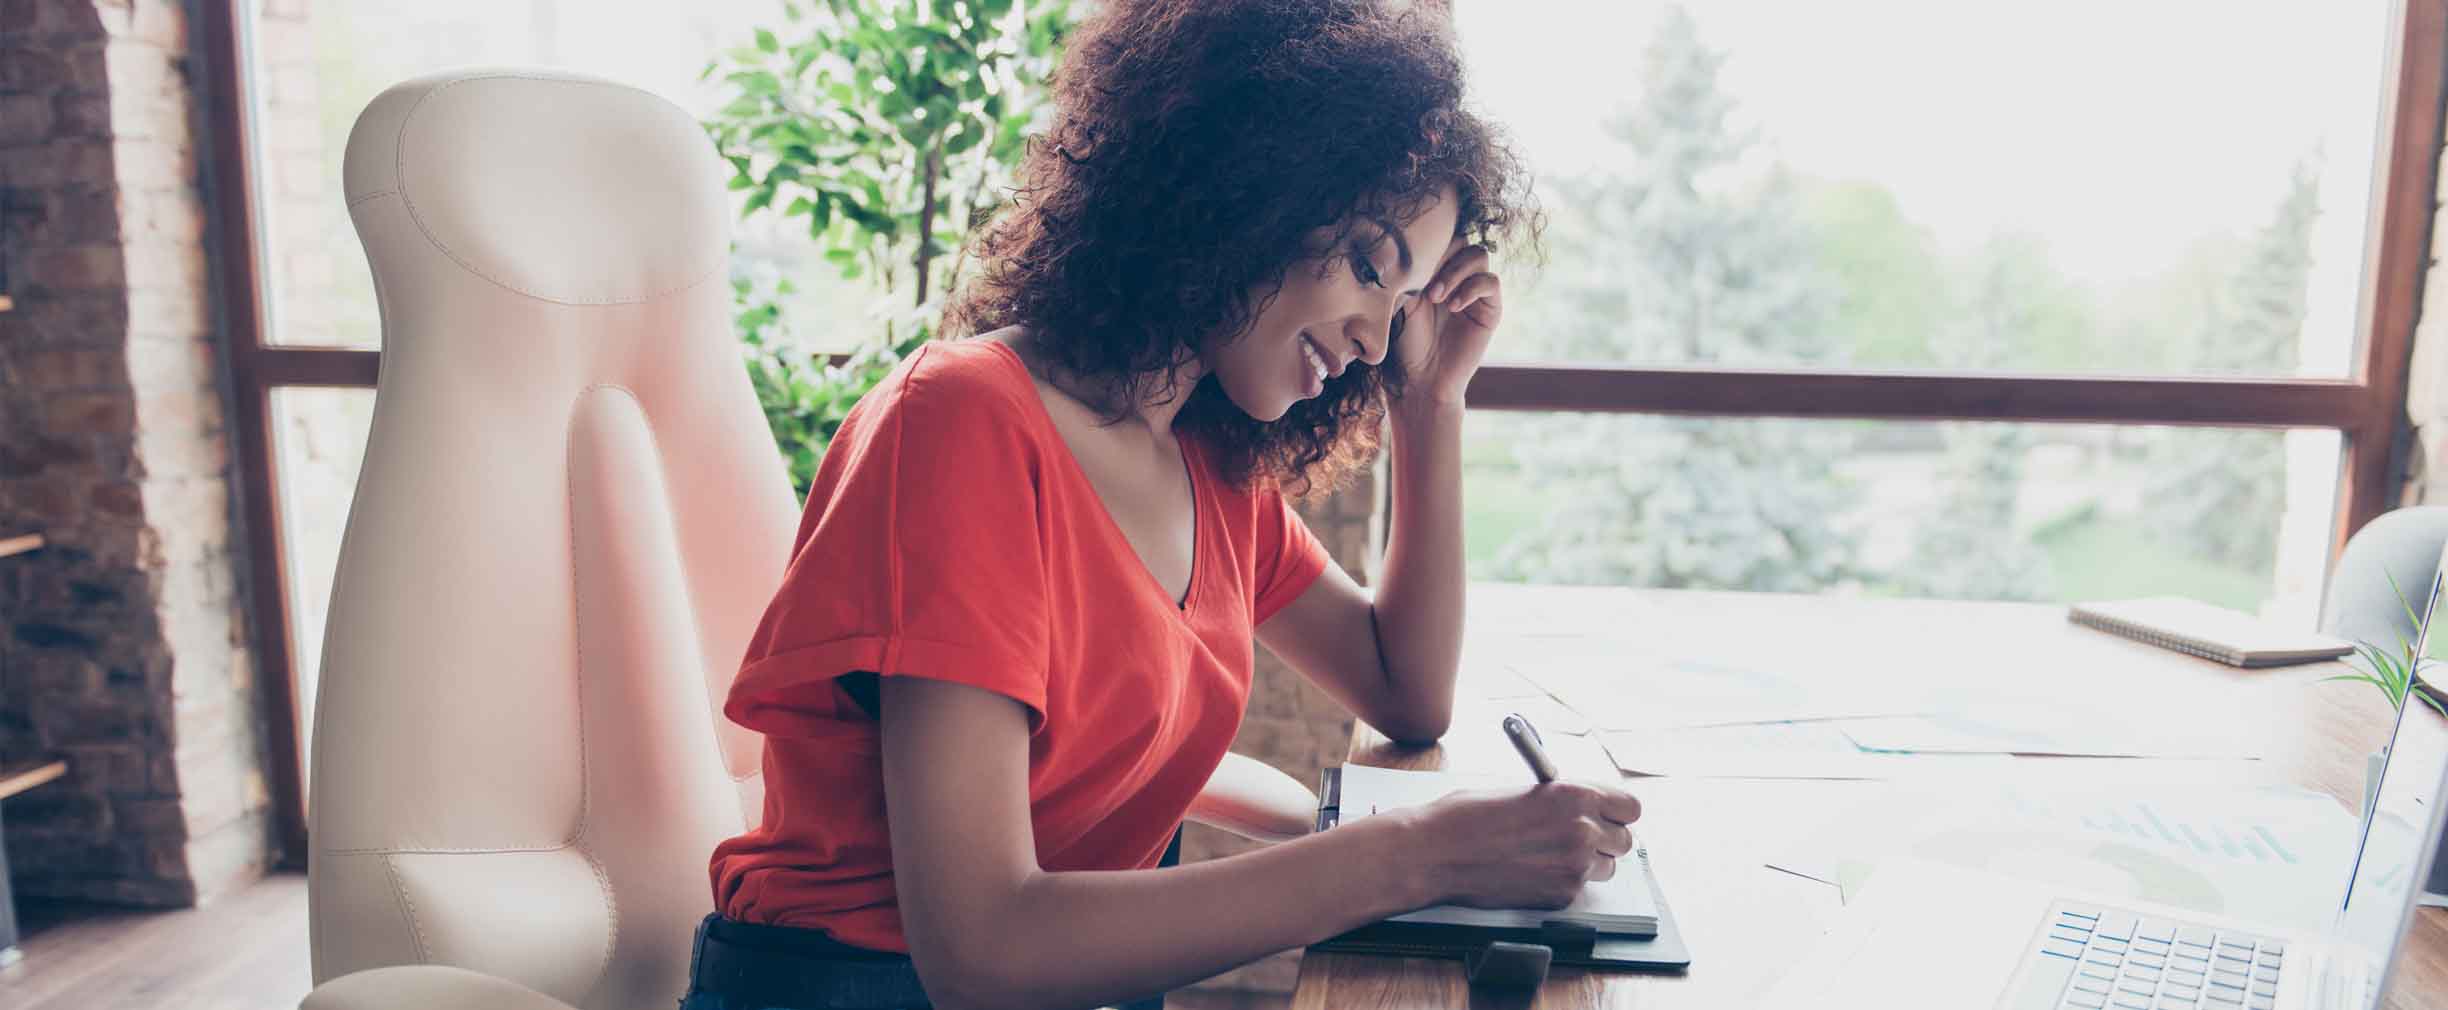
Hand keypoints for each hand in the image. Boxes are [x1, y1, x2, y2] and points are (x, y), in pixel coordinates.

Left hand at [1396, 237, 1503, 407]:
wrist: (1421, 379)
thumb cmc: (1404, 343)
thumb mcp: (1402, 301)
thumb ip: (1413, 272)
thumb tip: (1415, 245)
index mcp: (1433, 270)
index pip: (1441, 237)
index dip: (1430, 244)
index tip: (1412, 265)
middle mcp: (1456, 276)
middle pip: (1462, 239)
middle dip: (1443, 256)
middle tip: (1425, 286)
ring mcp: (1475, 291)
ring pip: (1478, 255)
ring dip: (1455, 272)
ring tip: (1437, 298)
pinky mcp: (1490, 309)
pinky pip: (1491, 282)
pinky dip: (1471, 289)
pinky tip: (1453, 307)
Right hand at [1400, 781, 1640, 909]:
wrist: (1435, 852)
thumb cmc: (1467, 815)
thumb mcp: (1523, 790)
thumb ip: (1563, 798)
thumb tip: (1584, 807)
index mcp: (1575, 794)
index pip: (1630, 807)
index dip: (1617, 812)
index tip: (1608, 814)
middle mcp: (1582, 830)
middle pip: (1624, 840)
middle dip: (1605, 838)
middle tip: (1578, 835)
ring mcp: (1574, 867)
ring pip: (1606, 867)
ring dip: (1588, 862)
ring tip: (1549, 853)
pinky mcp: (1561, 896)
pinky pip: (1579, 887)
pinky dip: (1562, 881)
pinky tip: (1531, 869)